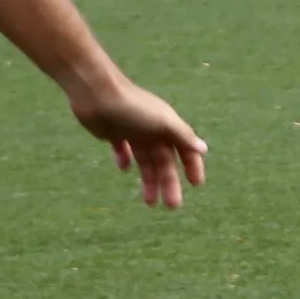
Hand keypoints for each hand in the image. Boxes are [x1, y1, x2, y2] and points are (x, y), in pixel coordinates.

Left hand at [68, 74, 206, 209]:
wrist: (96, 93)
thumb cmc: (132, 107)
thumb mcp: (162, 122)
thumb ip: (183, 135)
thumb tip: (204, 149)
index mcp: (167, 126)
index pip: (184, 148)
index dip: (192, 165)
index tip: (196, 184)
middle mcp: (152, 129)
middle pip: (164, 161)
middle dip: (169, 182)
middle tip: (172, 205)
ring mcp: (133, 131)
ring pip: (144, 161)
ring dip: (148, 180)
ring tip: (150, 202)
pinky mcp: (113, 133)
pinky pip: (122, 150)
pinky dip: (124, 159)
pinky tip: (123, 168)